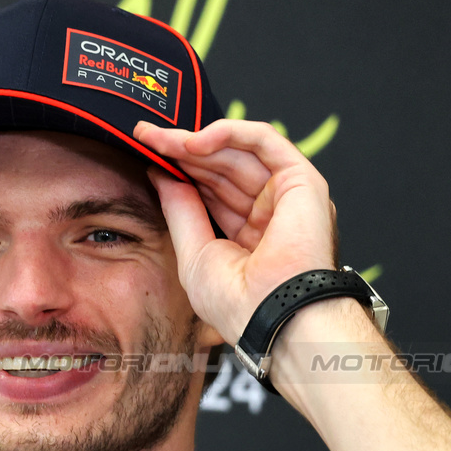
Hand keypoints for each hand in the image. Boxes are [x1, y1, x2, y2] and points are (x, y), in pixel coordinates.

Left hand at [133, 119, 337, 344]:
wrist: (270, 318)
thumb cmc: (237, 304)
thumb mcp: (195, 253)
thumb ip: (181, 210)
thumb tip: (160, 173)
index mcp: (250, 235)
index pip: (211, 190)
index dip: (181, 170)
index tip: (147, 155)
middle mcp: (271, 213)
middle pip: (222, 168)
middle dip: (182, 151)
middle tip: (148, 138)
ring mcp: (288, 196)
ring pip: (240, 151)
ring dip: (198, 141)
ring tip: (161, 140)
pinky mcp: (303, 181)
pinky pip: (265, 141)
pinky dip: (229, 133)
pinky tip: (193, 141)